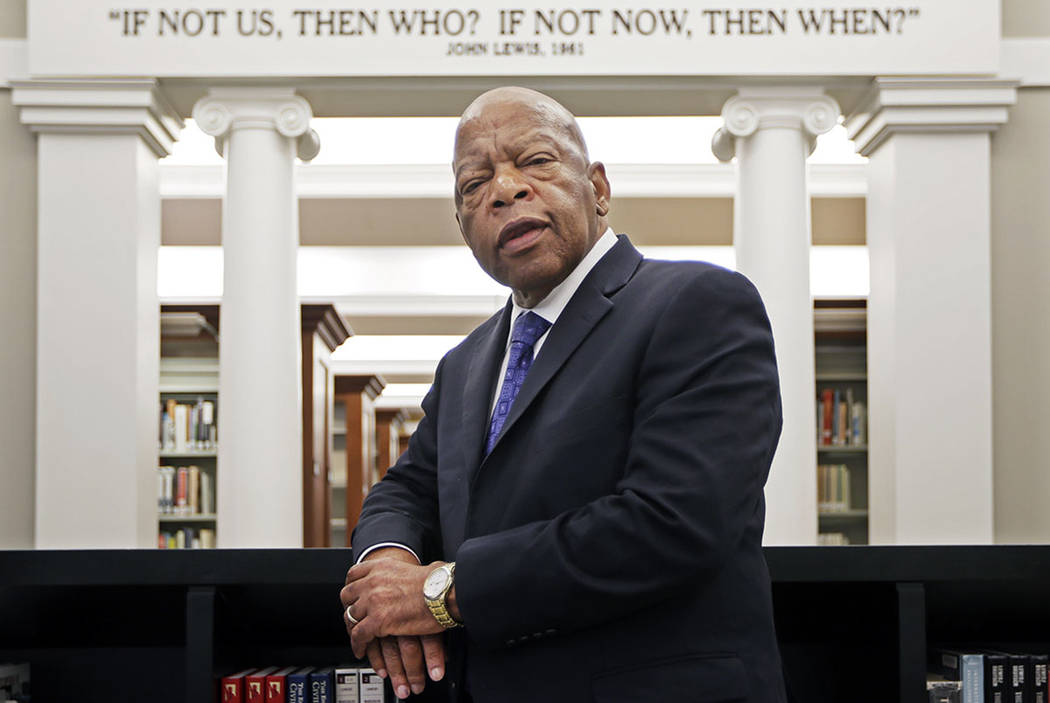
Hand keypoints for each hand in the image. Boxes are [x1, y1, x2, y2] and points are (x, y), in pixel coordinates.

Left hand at [341, 549, 446, 698]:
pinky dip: (358, 645)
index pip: (354, 574)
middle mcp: (373, 581)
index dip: (353, 586)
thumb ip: (414, 570)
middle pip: (347, 595)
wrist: (444, 593)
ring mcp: (372, 601)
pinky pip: (358, 636)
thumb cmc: (440, 582)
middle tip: (355, 617)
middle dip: (349, 607)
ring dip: (353, 628)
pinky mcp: (377, 621)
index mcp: (382, 566)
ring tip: (357, 637)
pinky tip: (361, 651)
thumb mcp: (420, 567)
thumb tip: (431, 570)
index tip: (354, 594)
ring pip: (350, 617)